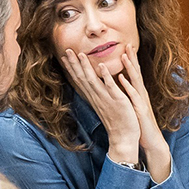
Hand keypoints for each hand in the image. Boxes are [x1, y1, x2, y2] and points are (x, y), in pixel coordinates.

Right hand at [60, 49, 139, 163]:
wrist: (124, 139)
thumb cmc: (117, 123)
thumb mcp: (106, 106)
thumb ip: (100, 95)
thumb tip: (95, 86)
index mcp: (95, 97)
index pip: (80, 80)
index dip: (72, 68)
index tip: (64, 56)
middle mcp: (97, 97)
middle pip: (83, 78)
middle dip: (74, 63)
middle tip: (67, 50)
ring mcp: (106, 99)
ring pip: (93, 80)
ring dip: (86, 67)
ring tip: (80, 54)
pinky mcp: (117, 101)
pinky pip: (110, 87)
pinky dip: (105, 76)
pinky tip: (101, 65)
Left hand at [118, 44, 170, 182]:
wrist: (150, 142)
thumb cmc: (140, 125)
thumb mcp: (133, 108)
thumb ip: (130, 97)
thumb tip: (123, 87)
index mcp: (138, 94)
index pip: (134, 74)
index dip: (130, 60)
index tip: (124, 46)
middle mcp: (141, 95)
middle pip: (137, 73)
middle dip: (132, 58)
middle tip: (127, 43)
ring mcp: (141, 102)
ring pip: (136, 81)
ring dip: (130, 68)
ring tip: (124, 54)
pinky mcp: (140, 110)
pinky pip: (133, 96)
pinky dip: (127, 87)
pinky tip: (122, 79)